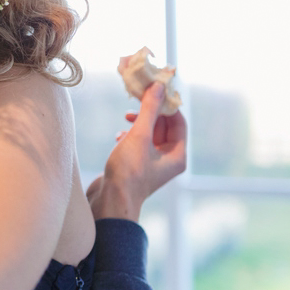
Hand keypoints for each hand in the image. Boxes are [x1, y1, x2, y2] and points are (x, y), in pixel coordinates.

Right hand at [86, 82, 187, 220]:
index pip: (178, 122)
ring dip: (139, 124)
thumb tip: (159, 87)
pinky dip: (131, 135)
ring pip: (151, 135)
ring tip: (126, 118)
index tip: (153, 90)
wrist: (110, 202)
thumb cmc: (128, 172)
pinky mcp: (138, 166)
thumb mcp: (139, 136)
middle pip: (164, 127)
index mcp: (177, 155)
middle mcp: (169, 160)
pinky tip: (119, 136)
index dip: (167, 105)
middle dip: (151, 112)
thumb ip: (149, 111)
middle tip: (137, 98)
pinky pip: (139, 144)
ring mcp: (153, 164)